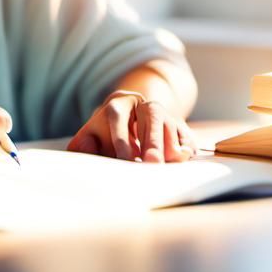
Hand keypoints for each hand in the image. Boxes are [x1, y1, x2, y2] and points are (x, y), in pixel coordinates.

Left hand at [66, 90, 195, 162]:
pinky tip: (176, 162)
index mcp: (119, 104)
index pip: (118, 117)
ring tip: (164, 167)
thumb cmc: (107, 136)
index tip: (124, 160)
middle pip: (152, 116)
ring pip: (172, 125)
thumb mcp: (90, 138)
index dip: (122, 140)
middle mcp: (144, 105)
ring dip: (170, 147)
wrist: (131, 122)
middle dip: (153, 141)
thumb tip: (86, 149)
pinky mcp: (180, 128)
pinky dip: (184, 151)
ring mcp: (165, 114)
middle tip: (152, 164)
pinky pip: (187, 138)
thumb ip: (83, 145)